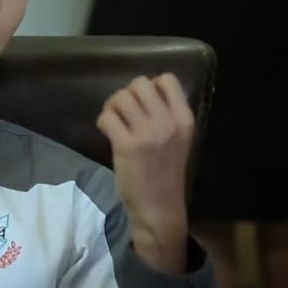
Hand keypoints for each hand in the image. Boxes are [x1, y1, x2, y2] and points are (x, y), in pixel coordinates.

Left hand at [96, 73, 194, 274]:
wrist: (160, 208)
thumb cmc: (166, 174)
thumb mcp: (178, 140)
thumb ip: (166, 116)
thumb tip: (141, 93)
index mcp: (184, 119)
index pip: (167, 79)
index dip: (150, 86)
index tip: (143, 103)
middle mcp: (168, 122)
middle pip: (140, 83)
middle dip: (127, 93)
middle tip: (124, 112)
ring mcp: (147, 133)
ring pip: (121, 96)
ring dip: (113, 106)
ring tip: (114, 121)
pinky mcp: (126, 145)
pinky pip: (107, 116)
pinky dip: (103, 121)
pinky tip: (108, 132)